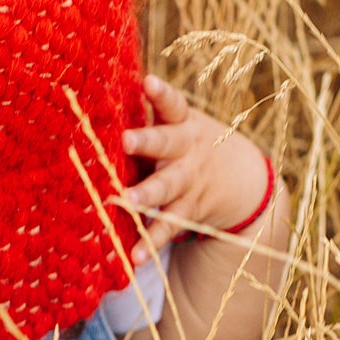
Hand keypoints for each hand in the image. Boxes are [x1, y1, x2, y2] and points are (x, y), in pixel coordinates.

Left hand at [120, 75, 272, 263]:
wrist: (242, 179)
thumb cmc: (188, 142)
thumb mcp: (179, 123)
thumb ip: (149, 112)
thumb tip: (98, 87)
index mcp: (182, 124)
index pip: (172, 105)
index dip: (161, 93)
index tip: (147, 82)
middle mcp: (186, 151)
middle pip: (167, 144)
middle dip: (147, 141)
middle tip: (127, 139)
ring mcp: (188, 183)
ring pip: (167, 188)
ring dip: (147, 195)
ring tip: (127, 201)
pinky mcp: (188, 212)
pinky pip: (168, 227)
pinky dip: (151, 241)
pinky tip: (135, 257)